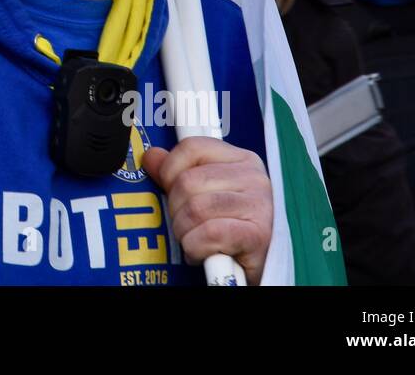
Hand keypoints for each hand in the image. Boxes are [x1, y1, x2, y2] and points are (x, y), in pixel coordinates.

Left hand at [143, 136, 272, 285]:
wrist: (262, 266)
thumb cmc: (233, 229)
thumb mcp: (206, 194)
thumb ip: (178, 174)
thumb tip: (152, 157)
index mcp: (241, 160)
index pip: (192, 147)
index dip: (170, 170)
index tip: (170, 190)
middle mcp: (254, 178)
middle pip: (188, 181)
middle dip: (175, 209)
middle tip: (185, 225)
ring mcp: (259, 205)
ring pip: (195, 209)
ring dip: (184, 232)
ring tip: (193, 240)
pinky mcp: (258, 234)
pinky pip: (209, 233)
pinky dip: (196, 247)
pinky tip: (203, 252)